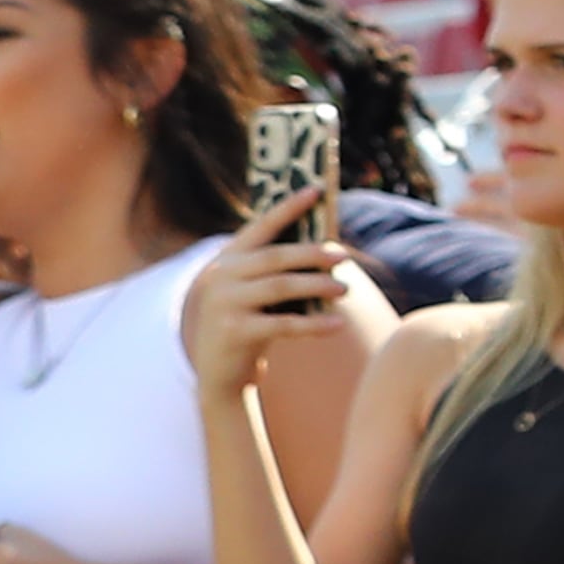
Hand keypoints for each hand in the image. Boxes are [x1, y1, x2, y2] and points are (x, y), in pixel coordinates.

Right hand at [189, 187, 356, 395]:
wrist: (218, 373)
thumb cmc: (248, 326)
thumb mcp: (256, 294)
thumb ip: (277, 273)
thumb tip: (328, 253)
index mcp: (228, 259)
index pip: (262, 225)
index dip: (289, 207)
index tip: (317, 190)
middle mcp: (221, 276)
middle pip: (275, 256)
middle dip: (312, 253)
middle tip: (343, 255)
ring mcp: (225, 303)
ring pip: (280, 287)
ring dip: (317, 286)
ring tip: (345, 289)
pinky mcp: (235, 332)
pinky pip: (284, 325)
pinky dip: (314, 324)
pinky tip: (338, 324)